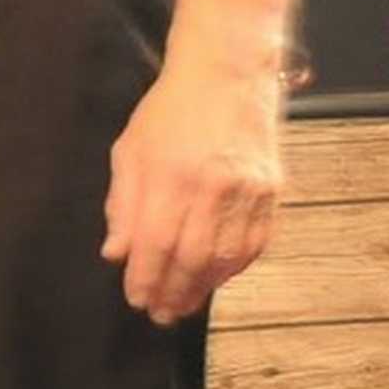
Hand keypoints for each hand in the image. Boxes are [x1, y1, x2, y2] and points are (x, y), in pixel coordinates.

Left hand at [102, 56, 283, 322]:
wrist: (226, 75)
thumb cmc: (170, 112)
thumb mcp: (130, 150)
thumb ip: (122, 204)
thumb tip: (116, 254)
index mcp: (170, 176)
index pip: (156, 244)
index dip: (146, 279)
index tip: (137, 300)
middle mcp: (212, 187)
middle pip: (192, 258)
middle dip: (174, 292)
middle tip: (161, 314)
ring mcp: (248, 189)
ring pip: (227, 256)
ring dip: (205, 287)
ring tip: (186, 303)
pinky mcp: (272, 189)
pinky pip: (256, 242)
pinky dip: (236, 267)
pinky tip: (218, 277)